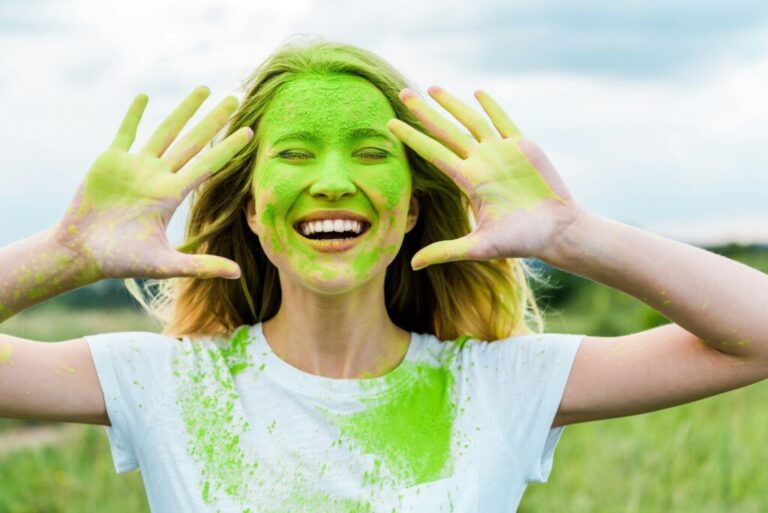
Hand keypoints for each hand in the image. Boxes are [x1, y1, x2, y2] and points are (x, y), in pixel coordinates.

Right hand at [56, 86, 251, 279]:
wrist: (82, 252)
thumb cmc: (122, 261)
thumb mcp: (166, 265)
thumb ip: (202, 266)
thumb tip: (238, 274)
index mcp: (172, 194)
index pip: (208, 165)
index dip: (228, 149)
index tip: (249, 133)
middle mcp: (159, 176)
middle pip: (194, 141)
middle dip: (215, 120)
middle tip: (235, 99)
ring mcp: (136, 166)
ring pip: (166, 130)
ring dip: (184, 110)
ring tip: (204, 88)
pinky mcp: (110, 160)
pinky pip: (126, 132)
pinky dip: (134, 114)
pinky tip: (146, 96)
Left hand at [387, 86, 584, 269]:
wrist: (557, 230)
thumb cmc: (520, 240)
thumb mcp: (480, 247)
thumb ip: (447, 251)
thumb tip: (413, 265)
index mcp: (469, 181)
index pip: (433, 154)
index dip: (412, 138)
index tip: (390, 124)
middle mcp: (481, 163)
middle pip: (446, 131)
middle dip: (424, 113)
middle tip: (403, 92)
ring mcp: (501, 152)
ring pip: (471, 121)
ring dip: (453, 105)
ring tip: (432, 89)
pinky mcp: (523, 146)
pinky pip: (503, 121)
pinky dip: (491, 106)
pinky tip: (477, 93)